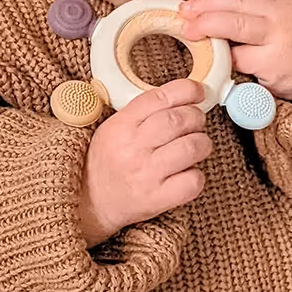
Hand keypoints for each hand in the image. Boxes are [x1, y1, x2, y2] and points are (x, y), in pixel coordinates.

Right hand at [78, 79, 211, 246]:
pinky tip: (187, 173)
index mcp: (121, 125)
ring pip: (192, 147)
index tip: (198, 92)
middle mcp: (133, 147)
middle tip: (196, 122)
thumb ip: (144, 112)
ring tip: (197, 146)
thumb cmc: (106, 162)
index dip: (187, 90)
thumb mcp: (113, 128)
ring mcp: (146, 174)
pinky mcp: (157, 198)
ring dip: (202, 143)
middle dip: (196, 117)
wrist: (89, 201)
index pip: (160, 98)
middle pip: (180, 120)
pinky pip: (192, 181)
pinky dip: (196, 175)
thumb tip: (184, 99)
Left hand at [180, 0, 291, 109]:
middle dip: (204, 5)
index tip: (192, 1)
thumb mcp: (277, 17)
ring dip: (207, 26)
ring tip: (190, 31)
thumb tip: (204, 7)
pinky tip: (216, 59)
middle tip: (184, 14)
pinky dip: (224, 58)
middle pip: (235, 1)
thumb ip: (249, 10)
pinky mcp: (274, 62)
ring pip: (234, 24)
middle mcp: (282, 11)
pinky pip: (239, 57)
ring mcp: (280, 35)